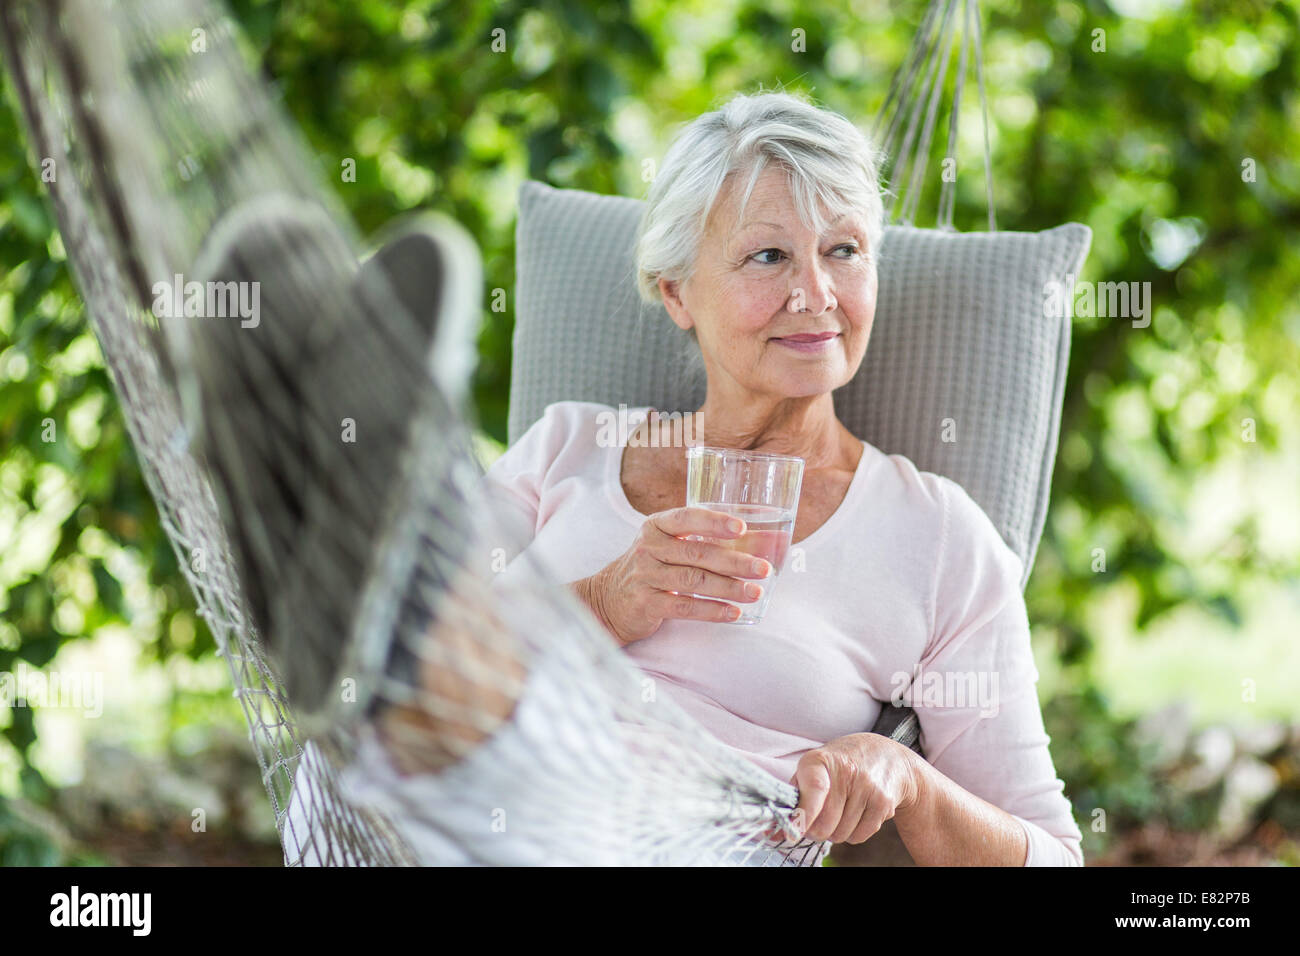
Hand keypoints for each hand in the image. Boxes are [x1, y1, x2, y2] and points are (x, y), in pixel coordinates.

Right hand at [575, 506, 773, 646]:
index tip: (742, 528)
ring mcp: (645, 576)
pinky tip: (733, 613)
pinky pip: (684, 607)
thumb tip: (767, 541)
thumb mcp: (668, 545)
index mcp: (656, 526)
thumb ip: (705, 540)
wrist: (608, 600)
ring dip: (728, 588)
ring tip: (755, 592)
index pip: (686, 518)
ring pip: (693, 581)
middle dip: (734, 562)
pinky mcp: (646, 604)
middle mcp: (649, 548)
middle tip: (763, 569)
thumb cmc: (652, 568)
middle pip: (697, 553)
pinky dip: (711, 610)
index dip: (714, 522)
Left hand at [774, 733, 921, 844]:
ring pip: (841, 834)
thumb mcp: (814, 768)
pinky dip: (853, 833)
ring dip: (836, 832)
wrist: (887, 755)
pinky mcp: (883, 803)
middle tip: (818, 820)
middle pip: (824, 824)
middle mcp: (847, 771)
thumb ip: (794, 798)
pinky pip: (859, 836)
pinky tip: (856, 813)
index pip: (814, 789)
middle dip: (816, 830)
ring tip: (840, 811)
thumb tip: (773, 832)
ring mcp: (868, 787)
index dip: (803, 815)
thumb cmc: (839, 765)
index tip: (792, 832)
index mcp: (821, 760)